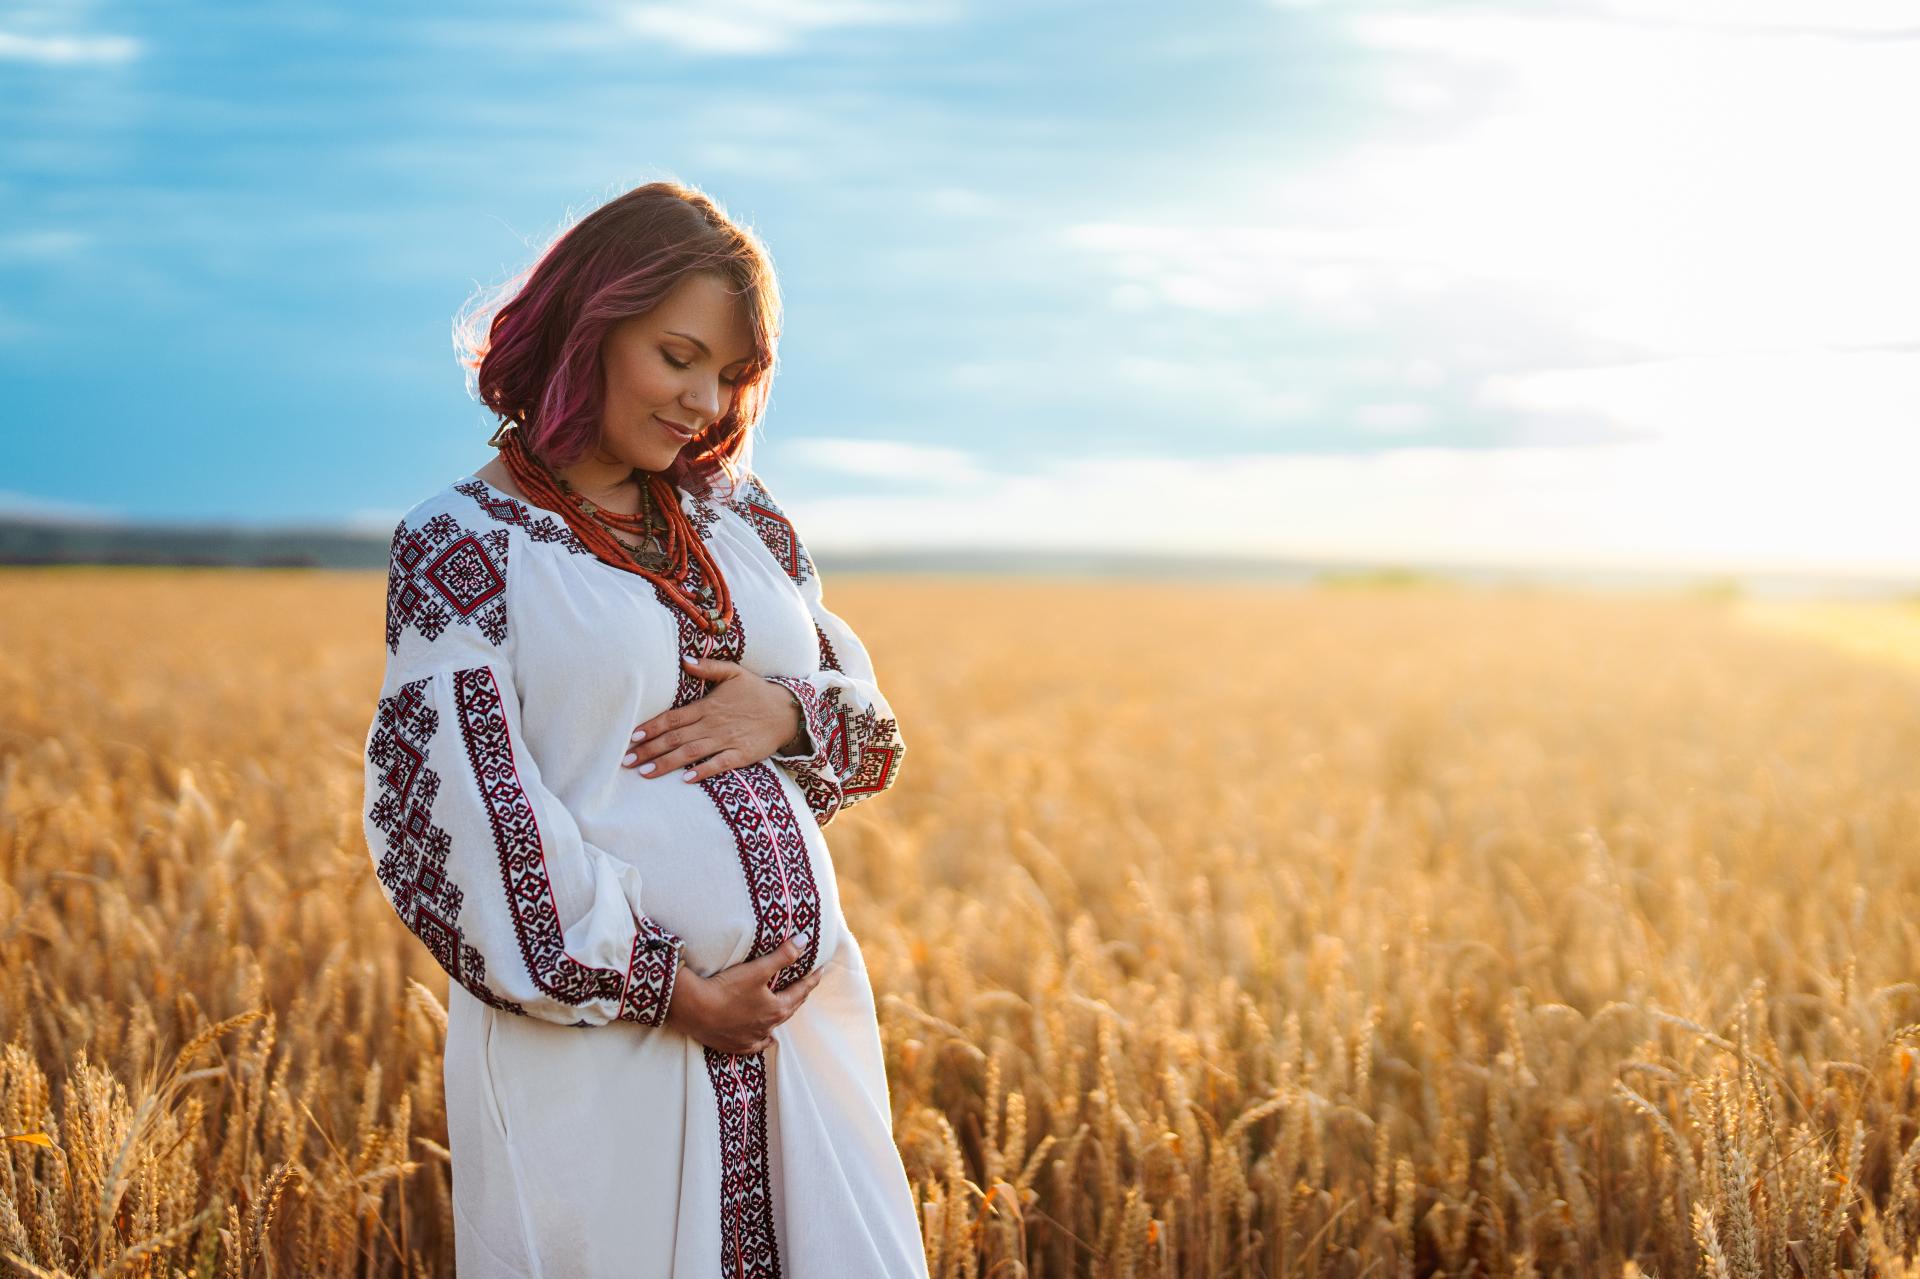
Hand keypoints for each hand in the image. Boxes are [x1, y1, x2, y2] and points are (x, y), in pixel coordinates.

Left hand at [623, 655, 805, 782]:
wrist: (788, 711)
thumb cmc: (757, 692)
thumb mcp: (734, 672)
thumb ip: (708, 666)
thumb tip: (684, 658)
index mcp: (707, 706)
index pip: (672, 718)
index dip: (650, 728)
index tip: (631, 737)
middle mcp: (713, 724)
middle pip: (675, 739)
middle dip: (649, 750)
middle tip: (626, 760)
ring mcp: (727, 740)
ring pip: (690, 753)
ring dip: (666, 763)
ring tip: (644, 773)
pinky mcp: (741, 754)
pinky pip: (719, 764)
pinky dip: (703, 771)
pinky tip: (686, 779)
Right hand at [664, 933, 824, 1054]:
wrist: (693, 1010)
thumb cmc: (726, 988)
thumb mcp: (757, 969)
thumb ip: (783, 956)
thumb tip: (804, 941)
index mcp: (777, 1009)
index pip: (801, 991)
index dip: (812, 979)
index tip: (821, 970)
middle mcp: (768, 1027)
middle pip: (789, 1008)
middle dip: (799, 995)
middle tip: (806, 985)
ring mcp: (751, 1038)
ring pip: (773, 1027)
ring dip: (781, 1016)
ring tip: (787, 1009)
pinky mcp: (735, 1045)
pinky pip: (755, 1045)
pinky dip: (763, 1041)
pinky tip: (767, 1040)